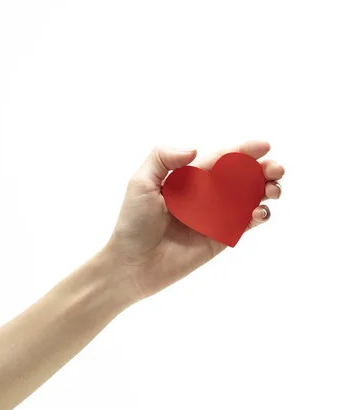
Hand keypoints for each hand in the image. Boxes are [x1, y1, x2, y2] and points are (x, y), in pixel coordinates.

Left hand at [107, 141, 283, 300]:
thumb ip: (162, 158)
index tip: (264, 145)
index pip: (222, 158)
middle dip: (263, 169)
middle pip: (242, 175)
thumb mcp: (140, 183)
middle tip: (277, 169)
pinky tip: (259, 212)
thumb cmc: (133, 222)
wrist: (133, 264)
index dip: (244, 150)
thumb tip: (194, 149)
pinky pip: (247, 223)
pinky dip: (259, 215)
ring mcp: (217, 215)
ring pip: (251, 197)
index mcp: (190, 176)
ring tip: (274, 189)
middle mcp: (207, 193)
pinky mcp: (222, 236)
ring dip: (268, 189)